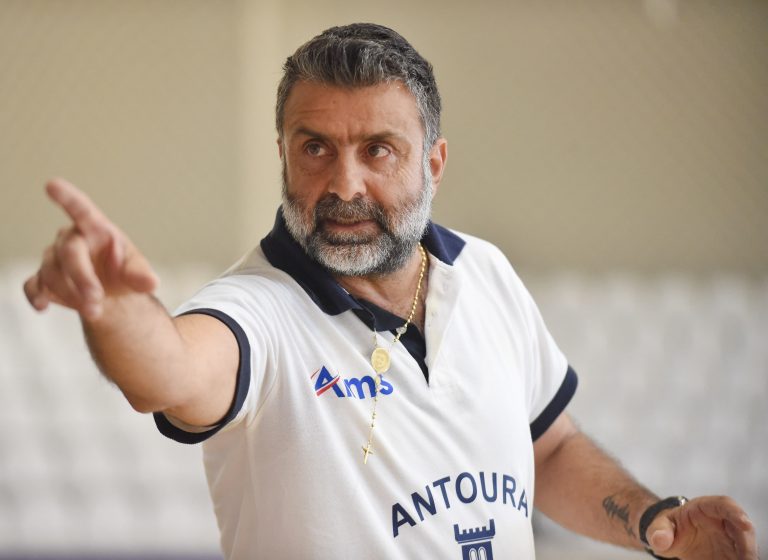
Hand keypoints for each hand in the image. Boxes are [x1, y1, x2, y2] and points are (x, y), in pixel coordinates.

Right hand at [24, 178, 157, 319]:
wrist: (110, 295)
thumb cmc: (122, 272)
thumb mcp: (137, 271)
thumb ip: (141, 275)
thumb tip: (151, 283)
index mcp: (96, 229)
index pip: (81, 209)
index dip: (67, 197)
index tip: (52, 184)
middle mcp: (71, 239)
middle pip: (69, 252)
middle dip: (81, 278)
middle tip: (96, 301)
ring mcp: (54, 259)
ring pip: (51, 272)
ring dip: (70, 293)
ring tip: (93, 310)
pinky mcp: (43, 279)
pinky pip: (32, 284)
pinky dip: (36, 295)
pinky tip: (43, 306)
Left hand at [646, 496, 757, 559]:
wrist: (673, 537)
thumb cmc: (668, 527)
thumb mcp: (659, 527)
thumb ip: (658, 531)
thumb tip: (659, 540)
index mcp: (704, 507)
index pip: (723, 504)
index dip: (735, 512)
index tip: (745, 523)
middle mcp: (722, 520)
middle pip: (741, 527)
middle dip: (747, 543)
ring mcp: (729, 536)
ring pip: (745, 543)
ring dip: (747, 554)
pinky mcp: (732, 551)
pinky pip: (741, 555)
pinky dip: (742, 559)